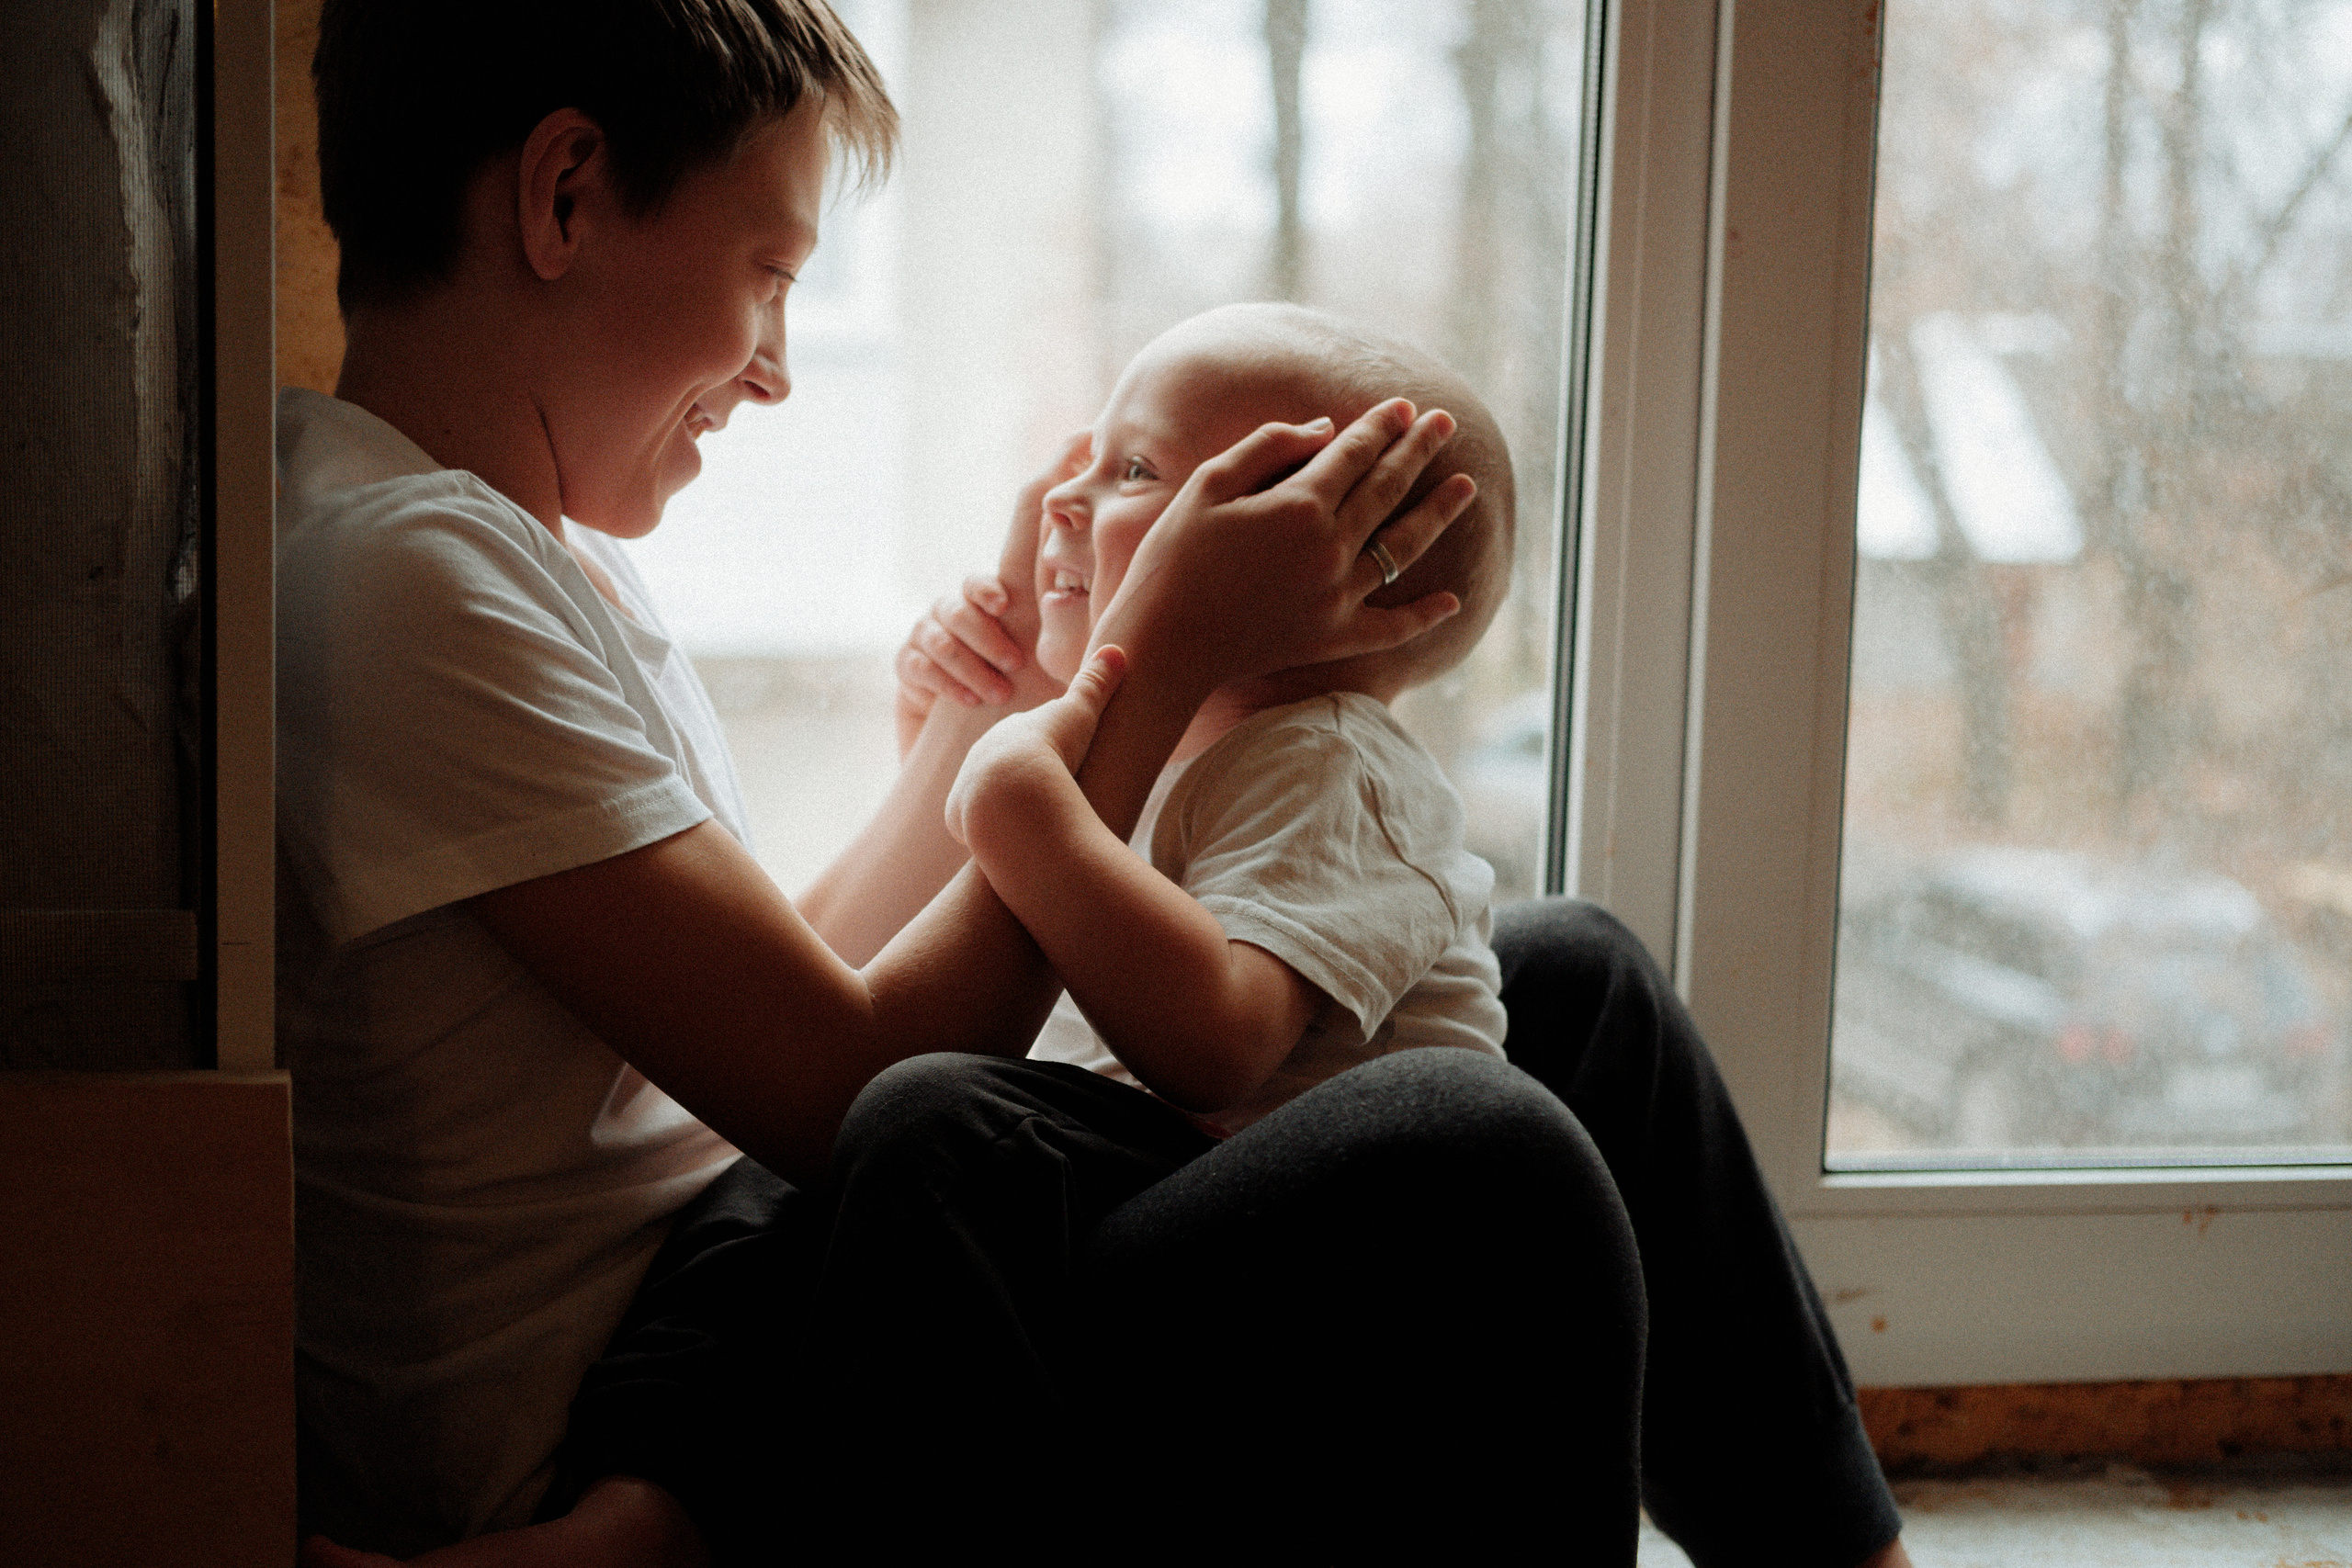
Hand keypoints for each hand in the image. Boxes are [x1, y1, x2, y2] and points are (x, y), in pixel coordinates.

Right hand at [893, 433, 1089, 756]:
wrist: (986, 768)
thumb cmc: (1044, 718)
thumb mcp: (1081, 667)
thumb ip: (1104, 629)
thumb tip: (1160, 594)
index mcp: (1023, 589)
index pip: (1030, 515)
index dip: (1052, 471)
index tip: (1081, 437)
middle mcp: (979, 602)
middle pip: (975, 580)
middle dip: (987, 608)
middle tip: (1013, 642)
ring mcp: (938, 631)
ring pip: (943, 620)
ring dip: (972, 656)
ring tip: (999, 689)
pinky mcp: (910, 665)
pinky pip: (917, 656)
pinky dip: (945, 679)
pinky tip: (969, 700)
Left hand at [945, 645, 1126, 849]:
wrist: (1011, 795)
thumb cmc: (1052, 750)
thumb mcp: (1081, 713)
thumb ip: (1097, 683)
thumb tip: (1116, 650)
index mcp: (1008, 731)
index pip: (1028, 736)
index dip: (1049, 746)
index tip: (1065, 756)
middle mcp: (980, 755)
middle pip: (1005, 766)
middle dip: (1026, 776)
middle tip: (1050, 790)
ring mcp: (966, 787)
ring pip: (988, 797)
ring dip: (1009, 807)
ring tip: (1032, 821)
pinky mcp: (958, 819)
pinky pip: (975, 827)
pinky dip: (994, 833)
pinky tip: (1012, 840)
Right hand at [1092, 400, 1473, 698]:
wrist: (1163, 643)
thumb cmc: (1173, 558)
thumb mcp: (1209, 484)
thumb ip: (1269, 448)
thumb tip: (1326, 430)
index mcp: (1299, 505)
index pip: (1355, 454)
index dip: (1382, 426)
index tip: (1406, 406)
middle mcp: (1329, 548)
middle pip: (1387, 489)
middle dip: (1419, 451)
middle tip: (1447, 424)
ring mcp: (1337, 596)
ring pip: (1403, 547)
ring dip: (1439, 513)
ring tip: (1468, 487)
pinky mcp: (1334, 638)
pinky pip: (1392, 626)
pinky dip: (1424, 615)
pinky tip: (1453, 601)